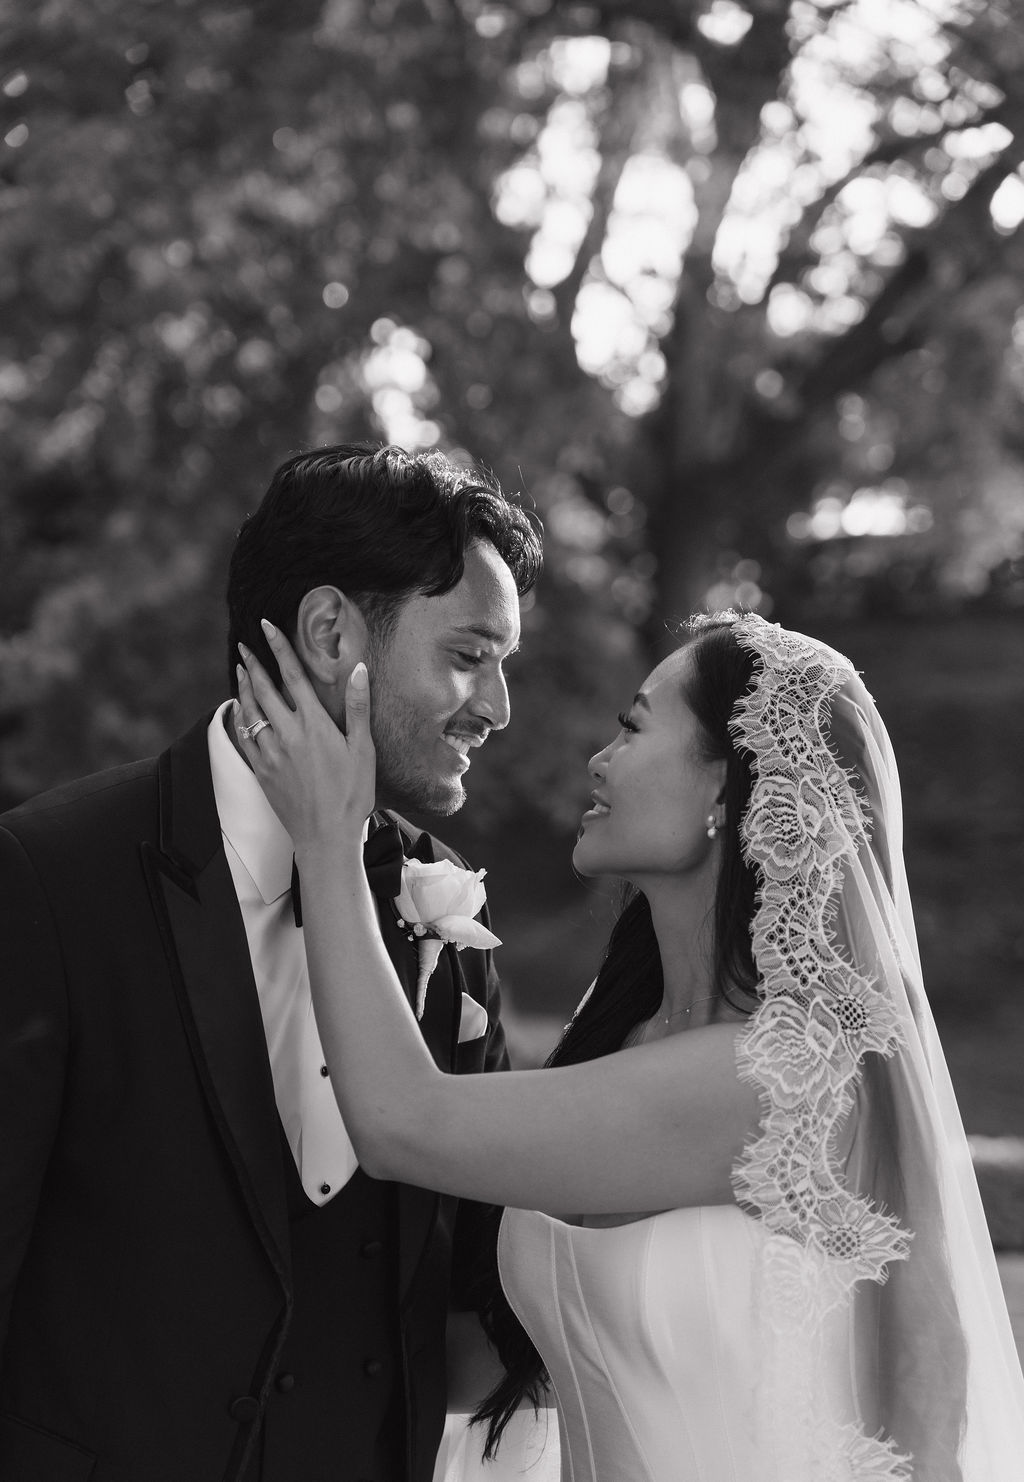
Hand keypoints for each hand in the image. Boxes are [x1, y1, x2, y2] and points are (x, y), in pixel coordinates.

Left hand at [235, 619, 375, 851]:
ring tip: (240, 669)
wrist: (326, 836)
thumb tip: (359, 670)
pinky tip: (239, 709)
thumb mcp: (363, 749)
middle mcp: (287, 733)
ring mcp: (271, 752)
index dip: (279, 647)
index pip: (292, 675)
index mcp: (314, 724)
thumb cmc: (352, 794)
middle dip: (253, 663)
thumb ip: (357, 707)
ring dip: (244, 686)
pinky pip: (245, 736)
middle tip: (245, 645)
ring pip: (251, 710)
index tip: (266, 627)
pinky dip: (240, 717)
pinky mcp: (262, 770)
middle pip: (265, 688)